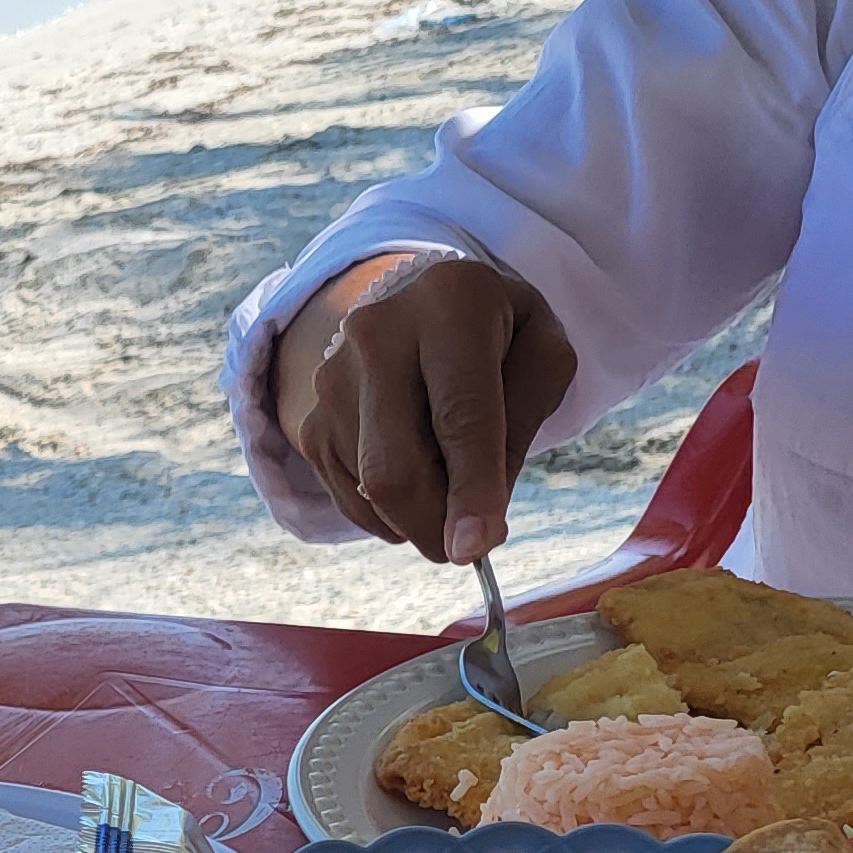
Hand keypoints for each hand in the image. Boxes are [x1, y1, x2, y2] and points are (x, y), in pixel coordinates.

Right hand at [271, 250, 578, 564]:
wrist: (422, 305)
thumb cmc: (497, 336)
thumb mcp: (542, 357)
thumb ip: (521, 429)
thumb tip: (475, 525)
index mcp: (450, 304)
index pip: (460, 414)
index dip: (470, 488)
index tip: (475, 549)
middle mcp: (376, 334)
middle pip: (394, 466)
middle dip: (435, 524)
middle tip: (468, 546)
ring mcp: (332, 379)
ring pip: (370, 491)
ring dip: (419, 517)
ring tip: (450, 485)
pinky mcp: (310, 419)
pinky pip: (349, 498)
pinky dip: (390, 513)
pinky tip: (417, 482)